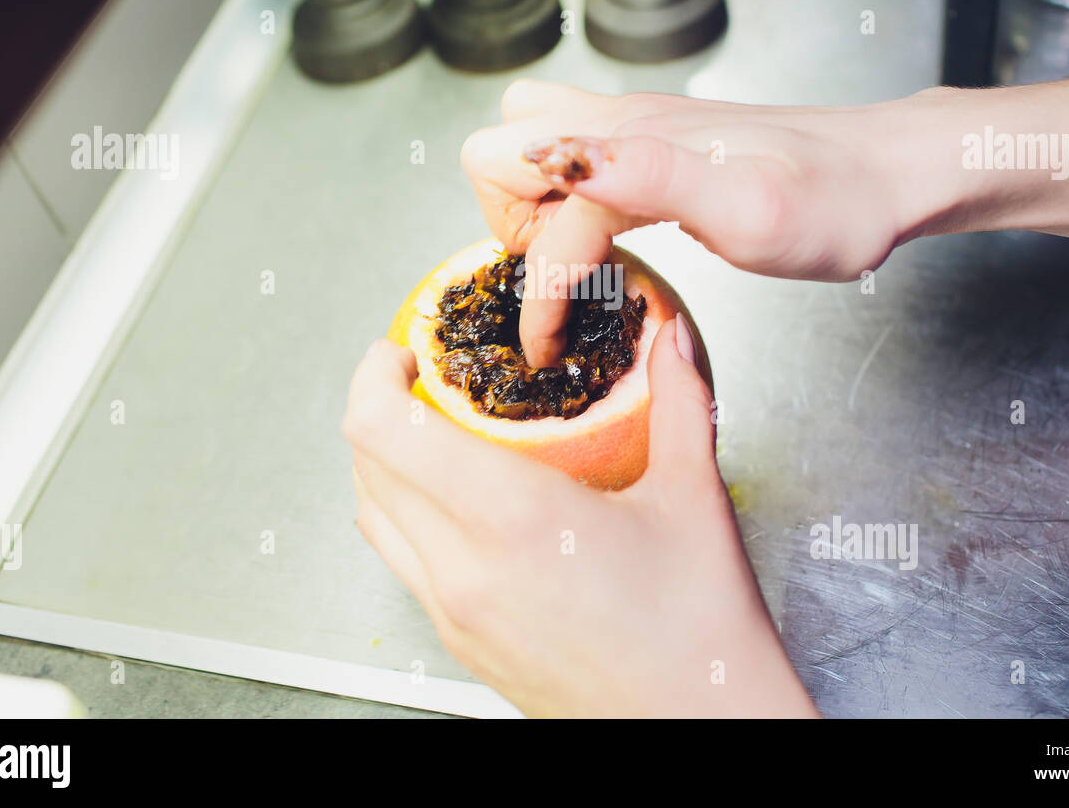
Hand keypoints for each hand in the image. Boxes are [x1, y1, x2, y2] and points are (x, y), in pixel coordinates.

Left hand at [342, 316, 817, 717]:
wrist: (703, 729)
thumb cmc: (701, 631)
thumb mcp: (693, 498)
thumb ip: (679, 402)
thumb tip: (672, 338)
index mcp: (511, 518)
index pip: (382, 430)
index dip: (374, 376)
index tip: (404, 351)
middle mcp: (463, 570)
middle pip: (366, 467)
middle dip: (380, 409)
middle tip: (423, 380)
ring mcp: (454, 615)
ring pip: (375, 519)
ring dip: (385, 464)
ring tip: (434, 435)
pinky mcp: (461, 645)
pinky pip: (404, 563)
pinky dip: (407, 516)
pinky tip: (460, 504)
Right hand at [461, 80, 916, 365]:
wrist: (885, 174)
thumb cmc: (832, 204)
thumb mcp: (748, 210)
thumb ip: (650, 177)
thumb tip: (558, 160)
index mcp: (633, 145)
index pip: (542, 227)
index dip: (540, 300)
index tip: (552, 352)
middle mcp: (622, 123)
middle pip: (497, 156)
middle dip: (511, 229)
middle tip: (568, 281)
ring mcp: (636, 126)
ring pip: (526, 144)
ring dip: (527, 205)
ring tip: (581, 257)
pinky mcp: (655, 139)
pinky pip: (570, 154)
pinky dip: (561, 195)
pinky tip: (609, 233)